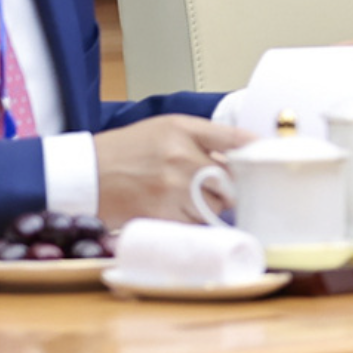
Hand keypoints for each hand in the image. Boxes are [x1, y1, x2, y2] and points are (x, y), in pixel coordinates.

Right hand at [92, 115, 248, 224]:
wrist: (84, 174)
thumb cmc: (127, 150)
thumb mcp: (165, 128)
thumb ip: (204, 137)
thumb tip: (243, 150)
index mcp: (183, 132)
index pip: (234, 139)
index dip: (255, 152)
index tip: (268, 160)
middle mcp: (181, 159)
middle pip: (230, 181)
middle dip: (230, 186)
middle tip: (225, 188)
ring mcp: (172, 190)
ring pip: (215, 207)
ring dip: (212, 207)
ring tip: (194, 200)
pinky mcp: (161, 215)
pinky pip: (194, 225)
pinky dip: (194, 223)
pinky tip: (182, 213)